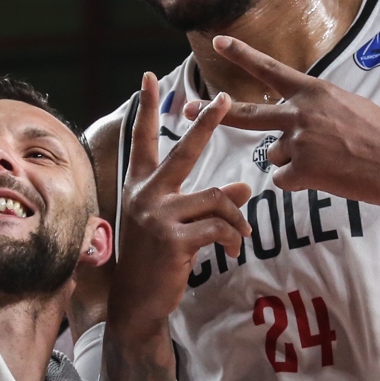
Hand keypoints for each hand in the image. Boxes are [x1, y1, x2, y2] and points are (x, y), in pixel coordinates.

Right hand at [109, 72, 251, 334]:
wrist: (137, 302)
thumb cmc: (155, 261)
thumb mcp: (174, 225)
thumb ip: (202, 203)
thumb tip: (243, 187)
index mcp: (140, 187)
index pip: (143, 140)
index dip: (148, 109)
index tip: (149, 78)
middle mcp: (144, 196)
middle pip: (183, 152)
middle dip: (205, 123)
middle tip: (224, 100)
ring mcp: (157, 216)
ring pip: (216, 198)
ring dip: (236, 218)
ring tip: (241, 235)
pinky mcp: (173, 239)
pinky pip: (218, 226)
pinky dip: (233, 236)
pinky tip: (233, 248)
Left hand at [185, 35, 379, 208]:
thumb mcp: (350, 109)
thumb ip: (316, 112)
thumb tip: (292, 129)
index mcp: (315, 91)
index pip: (270, 69)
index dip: (242, 55)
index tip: (218, 41)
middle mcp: (302, 112)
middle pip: (247, 113)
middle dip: (215, 112)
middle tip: (188, 107)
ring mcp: (301, 141)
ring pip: (276, 156)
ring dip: (295, 164)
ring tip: (331, 162)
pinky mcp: (304, 170)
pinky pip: (285, 180)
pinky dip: (302, 184)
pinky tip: (330, 178)